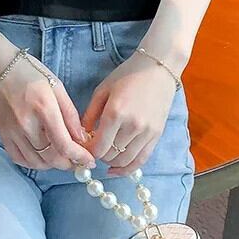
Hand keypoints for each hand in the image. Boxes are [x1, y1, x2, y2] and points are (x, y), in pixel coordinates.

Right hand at [0, 40, 95, 172]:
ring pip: (36, 163)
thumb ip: (70, 114)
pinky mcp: (3, 135)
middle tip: (77, 160)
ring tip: (61, 157)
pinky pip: (20, 159)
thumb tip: (82, 139)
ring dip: (52, 165)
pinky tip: (42, 156)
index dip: (80, 157)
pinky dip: (34, 163)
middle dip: (68, 163)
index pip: (64, 145)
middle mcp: (26, 123)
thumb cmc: (29, 72)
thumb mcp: (57, 87)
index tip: (89, 161)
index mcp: (44, 108)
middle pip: (51, 158)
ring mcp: (12, 132)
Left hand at [79, 53, 179, 176]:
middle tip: (92, 149)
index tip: (81, 148)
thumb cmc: (126, 75)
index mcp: (115, 113)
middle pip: (110, 155)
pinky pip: (141, 160)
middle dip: (97, 155)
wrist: (157, 68)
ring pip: (124, 161)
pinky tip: (115, 170)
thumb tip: (80, 137)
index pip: (97, 147)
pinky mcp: (157, 135)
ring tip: (104, 153)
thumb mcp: (102, 91)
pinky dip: (127, 169)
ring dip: (111, 162)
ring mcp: (147, 132)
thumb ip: (89, 115)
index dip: (87, 152)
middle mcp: (132, 125)